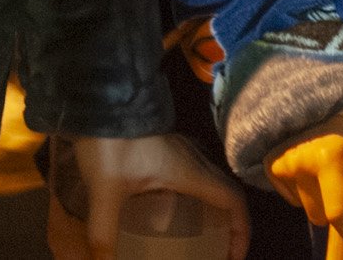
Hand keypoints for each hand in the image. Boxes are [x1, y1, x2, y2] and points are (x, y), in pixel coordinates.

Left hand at [57, 132, 249, 259]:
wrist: (102, 99)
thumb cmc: (112, 142)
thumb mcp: (105, 190)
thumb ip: (104, 232)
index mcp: (191, 172)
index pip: (233, 200)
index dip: (241, 230)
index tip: (233, 257)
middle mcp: (194, 161)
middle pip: (225, 195)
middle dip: (228, 227)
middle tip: (216, 252)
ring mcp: (182, 153)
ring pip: (209, 186)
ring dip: (212, 213)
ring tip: (198, 239)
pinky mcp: (167, 150)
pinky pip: (192, 180)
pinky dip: (193, 201)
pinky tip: (169, 215)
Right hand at [267, 117, 342, 257]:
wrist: (322, 99)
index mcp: (328, 158)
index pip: (339, 211)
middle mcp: (299, 164)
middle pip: (324, 216)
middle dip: (342, 211)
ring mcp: (281, 167)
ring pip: (309, 210)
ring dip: (324, 202)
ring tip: (332, 174)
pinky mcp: (271, 168)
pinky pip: (295, 200)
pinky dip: (308, 193)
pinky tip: (315, 171)